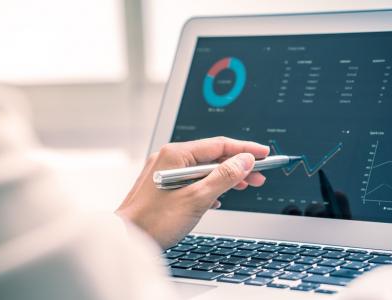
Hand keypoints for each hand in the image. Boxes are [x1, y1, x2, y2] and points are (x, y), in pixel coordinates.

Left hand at [116, 137, 269, 248]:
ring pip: (203, 169)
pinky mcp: (164, 185)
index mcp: (176, 154)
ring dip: (225, 177)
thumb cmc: (155, 221)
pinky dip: (209, 186)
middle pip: (212, 157)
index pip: (219, 145)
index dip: (245, 149)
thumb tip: (245, 160)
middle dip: (238, 165)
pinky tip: (219, 197)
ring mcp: (166, 171)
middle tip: (259, 176)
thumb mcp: (197, 198)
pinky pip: (193, 179)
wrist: (127, 239)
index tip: (264, 153)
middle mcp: (170, 158)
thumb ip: (224, 177)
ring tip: (245, 186)